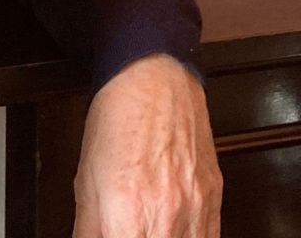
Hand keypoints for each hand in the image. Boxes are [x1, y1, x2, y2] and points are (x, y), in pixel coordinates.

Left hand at [73, 54, 221, 237]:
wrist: (154, 77)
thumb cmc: (118, 121)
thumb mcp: (85, 184)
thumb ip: (88, 233)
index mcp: (128, 216)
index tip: (116, 236)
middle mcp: (167, 216)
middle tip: (132, 231)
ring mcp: (197, 207)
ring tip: (152, 229)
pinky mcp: (215, 195)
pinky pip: (211, 236)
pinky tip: (176, 232)